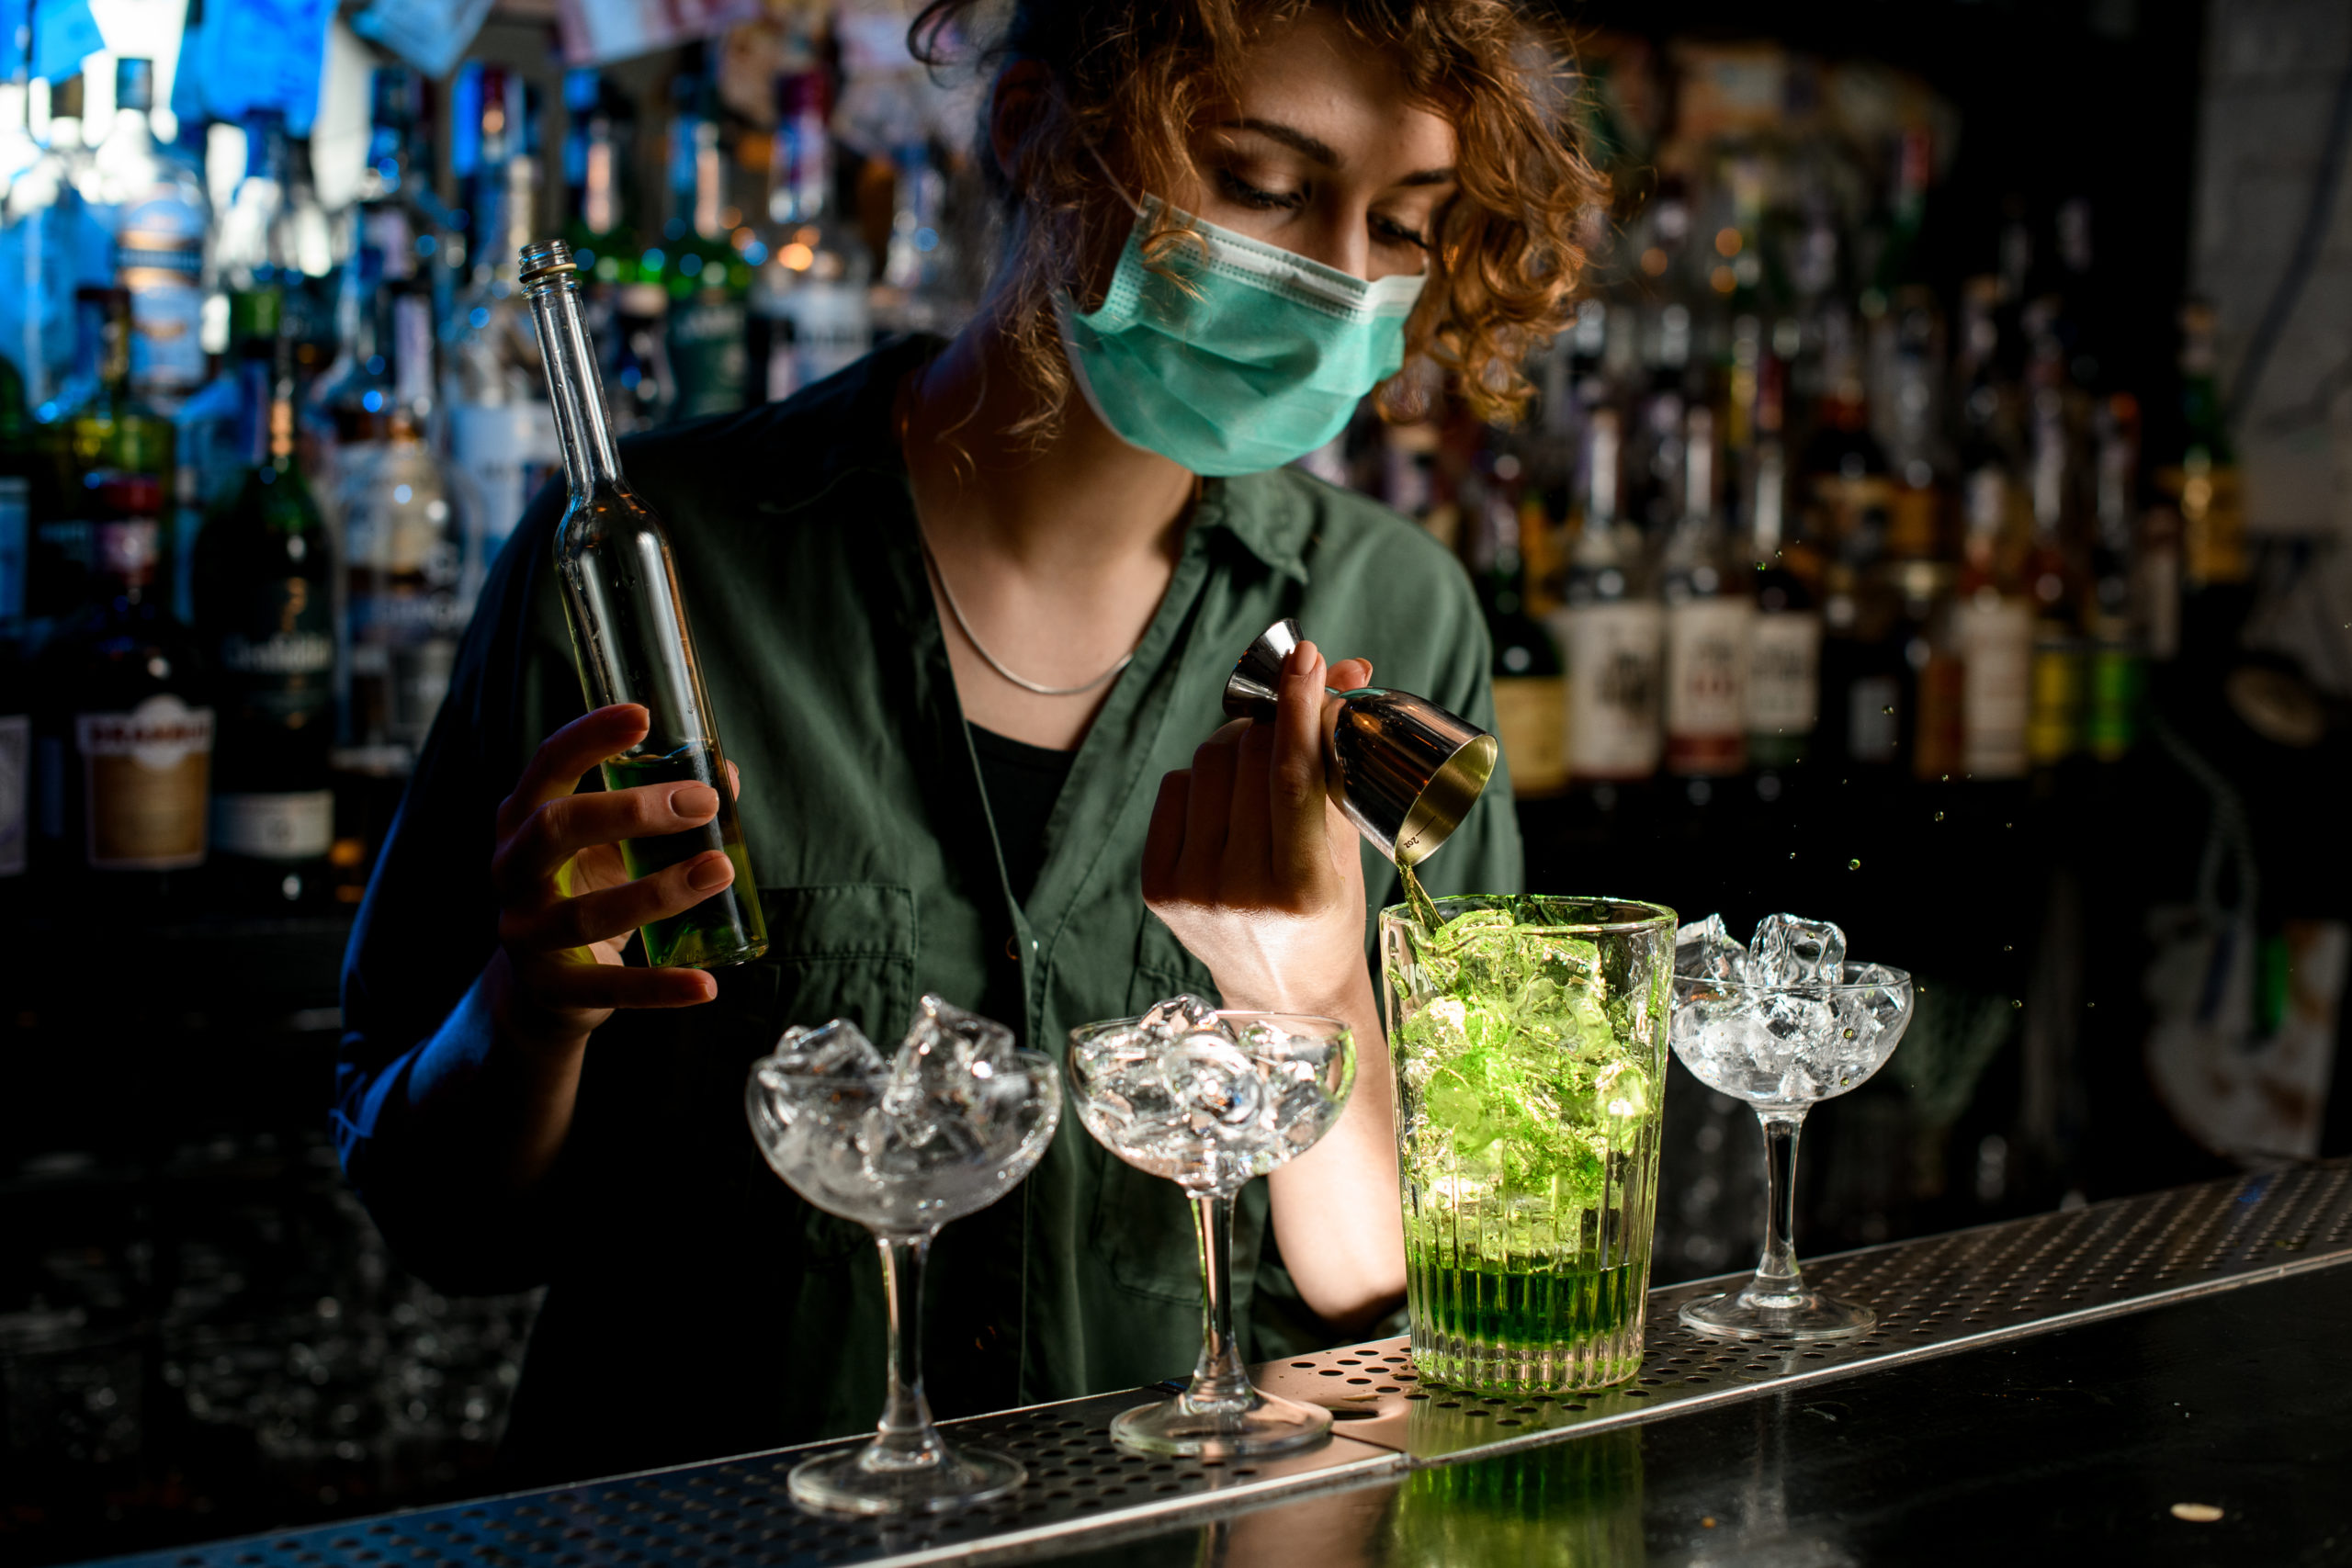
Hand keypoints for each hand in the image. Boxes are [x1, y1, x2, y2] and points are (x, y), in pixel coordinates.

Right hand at [486, 704, 737, 1053]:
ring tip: (720, 871)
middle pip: (556, 827)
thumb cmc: (583, 889)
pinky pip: (609, 987)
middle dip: (632, 810)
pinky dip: (661, 987)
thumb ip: (662, 809)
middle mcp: (511, 869)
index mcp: (523, 817)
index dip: (591, 736)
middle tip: (702, 802)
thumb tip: (726, 777)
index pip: (549, 764)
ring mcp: (524, 931)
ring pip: (586, 911)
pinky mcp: (550, 988)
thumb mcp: (613, 845)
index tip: (643, 715)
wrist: (539, 989)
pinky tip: (707, 985)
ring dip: (660, 891)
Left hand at [1141, 641, 1374, 1014]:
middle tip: (1290, 719)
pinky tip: (1225, 797)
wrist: (1281, 993)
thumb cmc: (1329, 913)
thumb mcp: (1348, 846)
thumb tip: (1347, 667)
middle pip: (1246, 759)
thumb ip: (1340, 760)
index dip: (1297, 707)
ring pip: (1206, 764)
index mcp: (1303, 888)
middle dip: (1272, 722)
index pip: (1292, 776)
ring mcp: (1191, 891)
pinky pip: (1174, 789)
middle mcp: (1241, 892)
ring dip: (1236, 744)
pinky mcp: (1157, 887)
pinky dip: (1202, 777)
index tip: (1306, 658)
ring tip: (1260, 764)